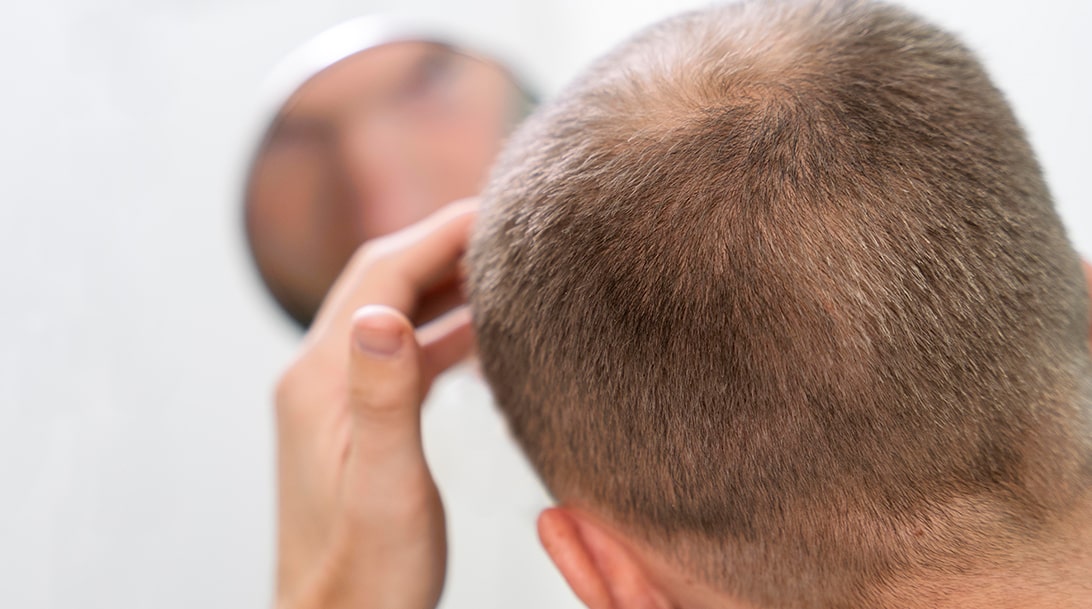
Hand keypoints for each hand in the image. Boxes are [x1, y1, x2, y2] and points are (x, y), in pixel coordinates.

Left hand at [273, 200, 476, 608]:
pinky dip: (441, 331)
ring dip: (444, 284)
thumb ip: (383, 399)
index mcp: (320, 381)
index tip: (496, 208)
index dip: (437, 234)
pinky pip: (402, 354)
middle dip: (443, 245)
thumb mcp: (384, 487)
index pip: (380, 276)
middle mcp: (319, 376)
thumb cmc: (366, 570)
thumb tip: (381, 314)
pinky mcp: (356, 417)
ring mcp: (336, 395)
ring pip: (393, 312)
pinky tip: (482, 331)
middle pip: (383, 281)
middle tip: (509, 225)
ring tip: (504, 267)